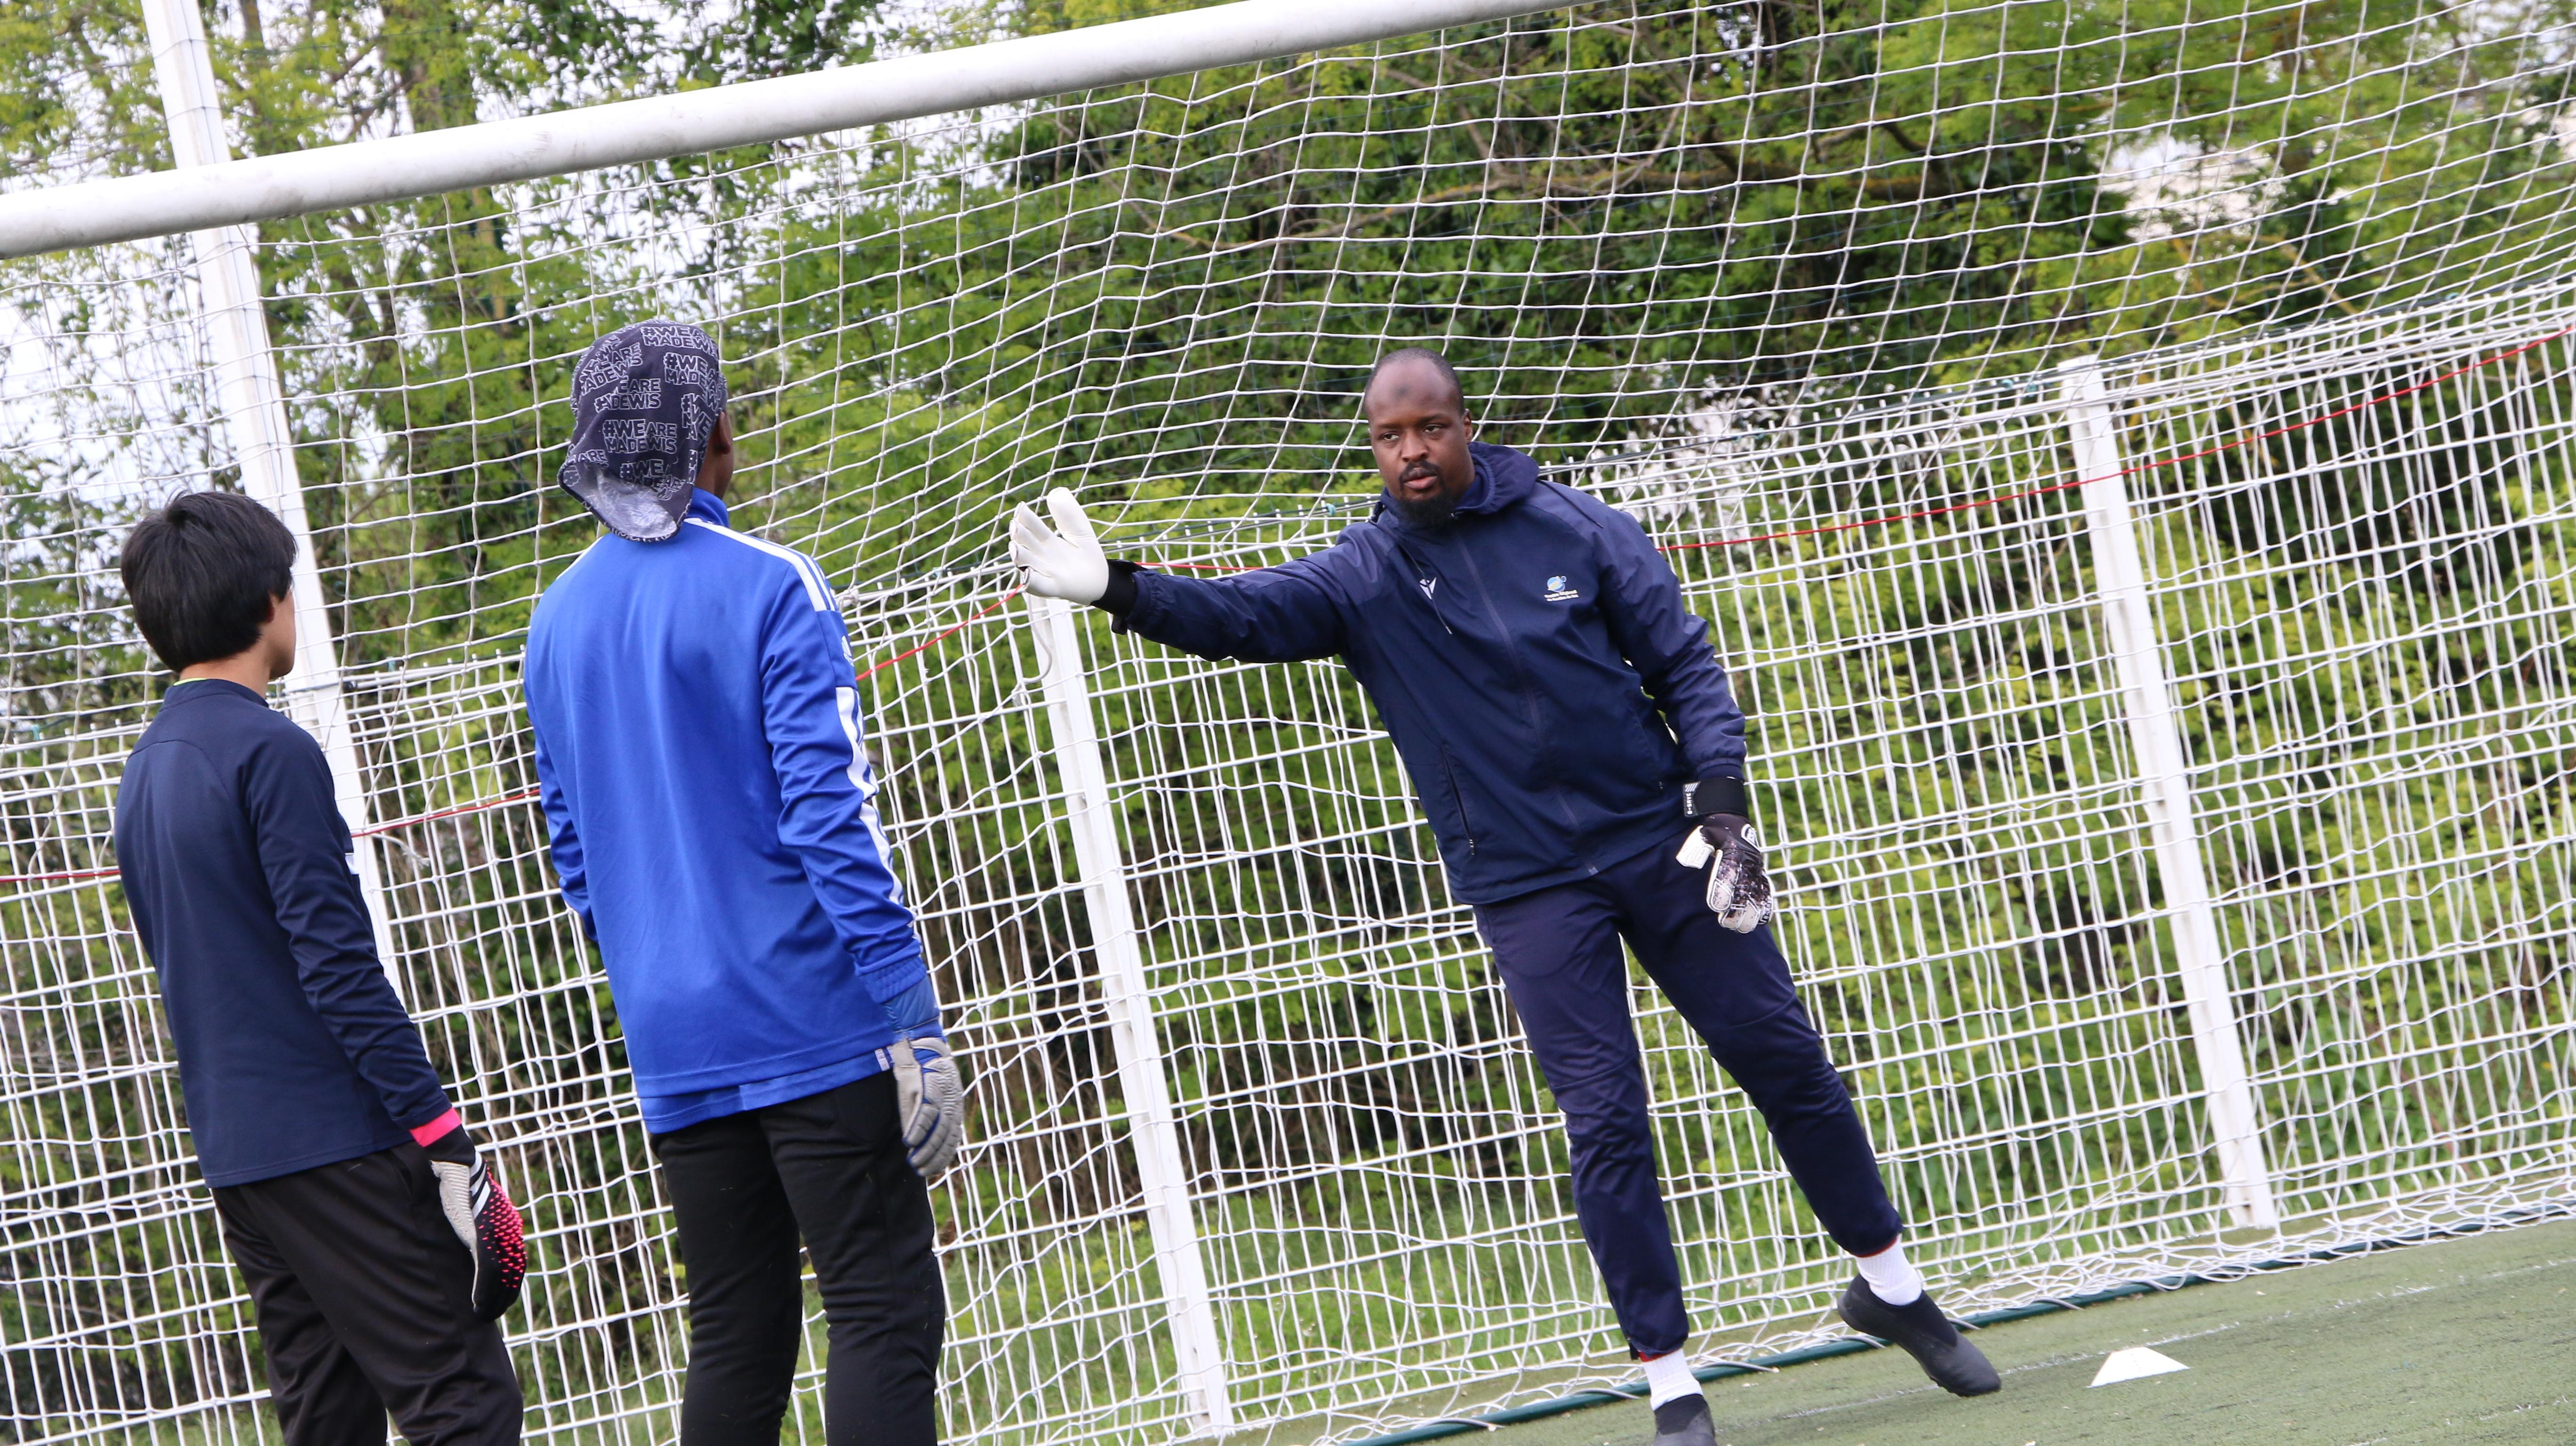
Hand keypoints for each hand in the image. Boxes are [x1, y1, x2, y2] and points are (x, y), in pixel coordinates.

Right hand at [423, 1124, 527, 1320]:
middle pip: (512, 1276)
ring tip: (483, 1315)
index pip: (516, 1267)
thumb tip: (478, 1252)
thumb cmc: (464, 1190)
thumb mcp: (477, 1215)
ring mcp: (496, 1234)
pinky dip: (482, 1289)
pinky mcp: (481, 1233)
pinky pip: (487, 1268)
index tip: (500, 1304)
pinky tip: (476, 1303)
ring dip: (492, 1300)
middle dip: (502, 1300)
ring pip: (501, 1277)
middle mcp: (507, 1233)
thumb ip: (482, 1234)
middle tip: (491, 1317)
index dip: (509, 1289)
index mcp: (508, 1230)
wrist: (460, 1167)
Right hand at [890, 1033, 965, 1182]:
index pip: (953, 1138)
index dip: (944, 1156)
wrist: (921, 1046)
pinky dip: (917, 1130)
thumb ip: (927, 1118)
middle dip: (934, 1158)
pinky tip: (909, 1142)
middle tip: (922, 1172)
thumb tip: (916, 1142)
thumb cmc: (924, 1073)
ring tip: (915, 1162)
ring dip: (925, 1149)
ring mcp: (941, 1097)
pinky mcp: (928, 1089)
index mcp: (954, 1107)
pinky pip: (924, 1114)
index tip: (934, 1170)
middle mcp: (951, 1104)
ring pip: (936, 1129)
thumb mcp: (931, 1097)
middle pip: (945, 1138)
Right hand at [1010, 488, 1107, 602]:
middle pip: (1026, 544)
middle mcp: (1042, 556)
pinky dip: (1031, 581)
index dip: (1025, 518)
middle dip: (1019, 535)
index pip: (1032, 527)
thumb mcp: (1080, 531)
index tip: (1020, 507)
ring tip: (1014, 547)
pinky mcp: (1054, 588)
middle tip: (1014, 525)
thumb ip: (1069, 515)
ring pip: (1028, 564)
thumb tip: (1056, 492)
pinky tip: (1027, 573)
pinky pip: (1039, 586)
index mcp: (1047, 541)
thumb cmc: (1088, 555)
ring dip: (1020, 556)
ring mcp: (1046, 572)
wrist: (1101, 580)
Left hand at [1676, 813, 1772, 933]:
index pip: (1729, 874)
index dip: (1723, 891)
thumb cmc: (1714, 833)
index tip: (1715, 906)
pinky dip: (1764, 908)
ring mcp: (1756, 870)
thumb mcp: (1702, 835)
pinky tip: (1757, 923)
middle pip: (1746, 890)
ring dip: (1750, 913)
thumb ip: (1696, 848)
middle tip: (1724, 922)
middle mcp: (1748, 862)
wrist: (1733, 822)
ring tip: (1738, 927)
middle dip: (1737, 909)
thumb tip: (1687, 863)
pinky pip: (1766, 893)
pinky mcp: (1761, 876)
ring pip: (1758, 895)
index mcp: (1733, 851)